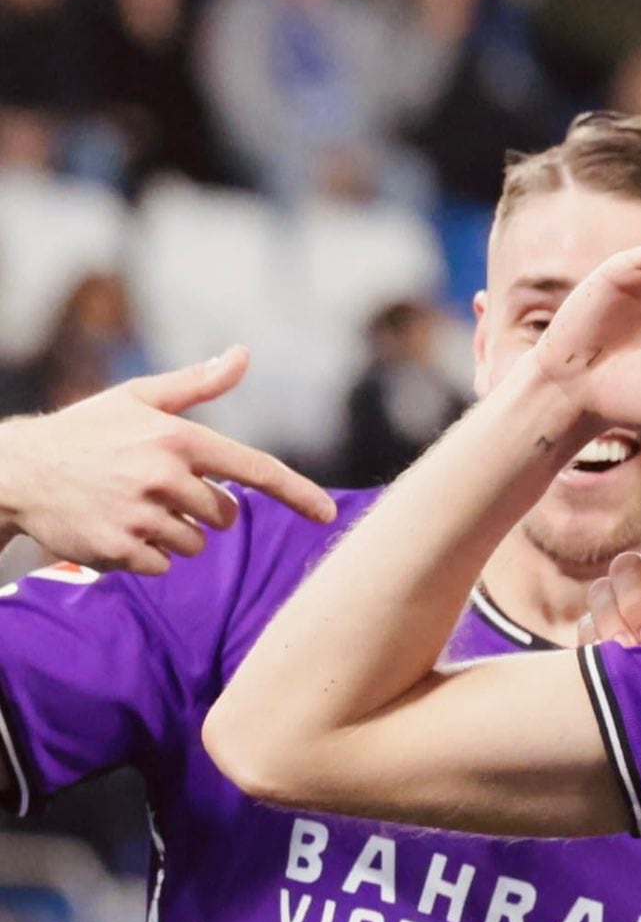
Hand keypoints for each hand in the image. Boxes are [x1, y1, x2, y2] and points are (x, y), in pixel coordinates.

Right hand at [0, 347, 333, 573]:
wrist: (18, 470)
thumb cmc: (88, 432)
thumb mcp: (138, 399)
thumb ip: (197, 384)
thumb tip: (243, 355)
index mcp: (177, 438)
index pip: (254, 468)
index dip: (297, 493)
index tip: (328, 513)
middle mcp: (164, 475)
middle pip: (224, 516)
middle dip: (200, 510)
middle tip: (154, 490)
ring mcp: (141, 514)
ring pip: (195, 544)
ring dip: (173, 534)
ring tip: (129, 507)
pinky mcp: (120, 549)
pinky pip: (164, 566)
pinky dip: (146, 556)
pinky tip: (115, 528)